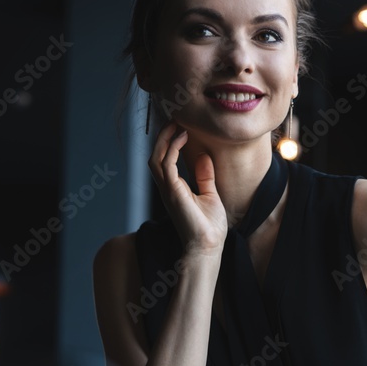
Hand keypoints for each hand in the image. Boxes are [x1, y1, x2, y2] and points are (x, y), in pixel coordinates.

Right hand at [147, 122, 227, 256]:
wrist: (208, 246)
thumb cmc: (209, 227)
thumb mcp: (210, 194)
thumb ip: (205, 176)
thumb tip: (204, 156)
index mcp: (174, 189)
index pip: (164, 160)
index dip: (169, 142)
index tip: (181, 127)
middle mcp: (167, 188)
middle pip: (156, 156)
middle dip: (164, 137)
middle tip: (176, 120)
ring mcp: (168, 191)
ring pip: (157, 158)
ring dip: (165, 139)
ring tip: (177, 124)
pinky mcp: (173, 192)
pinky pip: (166, 164)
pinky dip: (172, 148)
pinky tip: (183, 137)